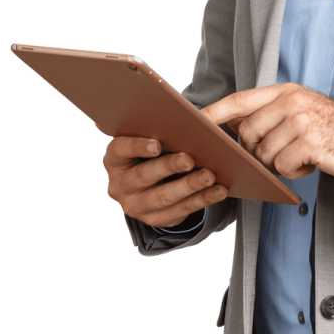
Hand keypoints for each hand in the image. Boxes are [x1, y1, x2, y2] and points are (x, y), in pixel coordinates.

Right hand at [103, 135, 228, 228]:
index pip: (120, 149)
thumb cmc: (156, 150)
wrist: (155, 181)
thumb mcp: (152, 137)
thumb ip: (160, 127)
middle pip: (144, 175)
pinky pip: (180, 211)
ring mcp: (135, 204)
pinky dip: (201, 199)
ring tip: (210, 176)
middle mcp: (119, 184)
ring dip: (189, 186)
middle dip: (168, 166)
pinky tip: (218, 190)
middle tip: (190, 159)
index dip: (137, 146)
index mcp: (115, 158)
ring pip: (163, 197)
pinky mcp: (154, 219)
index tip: (157, 144)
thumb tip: (187, 114)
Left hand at [201, 82, 333, 181]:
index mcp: (285, 91)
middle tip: (275, 154)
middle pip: (248, 132)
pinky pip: (284, 165)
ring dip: (277, 163)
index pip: (240, 100)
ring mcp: (302, 121)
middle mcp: (292, 101)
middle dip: (255, 150)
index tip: (195, 121)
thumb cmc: (327, 129)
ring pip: (265, 152)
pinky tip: (309, 163)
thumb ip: (268, 113)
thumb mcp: (299, 110)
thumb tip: (231, 127)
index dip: (215, 111)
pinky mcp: (311, 143)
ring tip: (298, 156)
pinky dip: (293, 171)